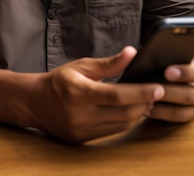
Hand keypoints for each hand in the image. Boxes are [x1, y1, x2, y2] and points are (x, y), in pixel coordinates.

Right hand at [30, 46, 164, 143]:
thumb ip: (109, 63)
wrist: (36, 103)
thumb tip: (132, 53)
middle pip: (123, 114)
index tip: (158, 88)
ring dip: (138, 114)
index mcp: (79, 92)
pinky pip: (112, 132)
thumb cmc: (60, 80)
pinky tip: (131, 111)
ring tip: (147, 101)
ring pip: (121, 125)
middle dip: (144, 104)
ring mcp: (81, 130)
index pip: (117, 95)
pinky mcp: (83, 140)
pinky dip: (125, 121)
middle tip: (157, 93)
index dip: (140, 92)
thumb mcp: (82, 66)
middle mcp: (80, 115)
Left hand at [146, 61, 193, 122]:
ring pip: (181, 112)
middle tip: (152, 88)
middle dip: (169, 92)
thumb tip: (153, 60)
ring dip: (162, 108)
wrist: (183, 79)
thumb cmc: (176, 65)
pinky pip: (173, 120)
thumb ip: (170, 60)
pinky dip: (158, 114)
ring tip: (146, 101)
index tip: (167, 71)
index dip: (185, 73)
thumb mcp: (177, 60)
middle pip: (189, 96)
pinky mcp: (186, 118)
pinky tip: (145, 109)